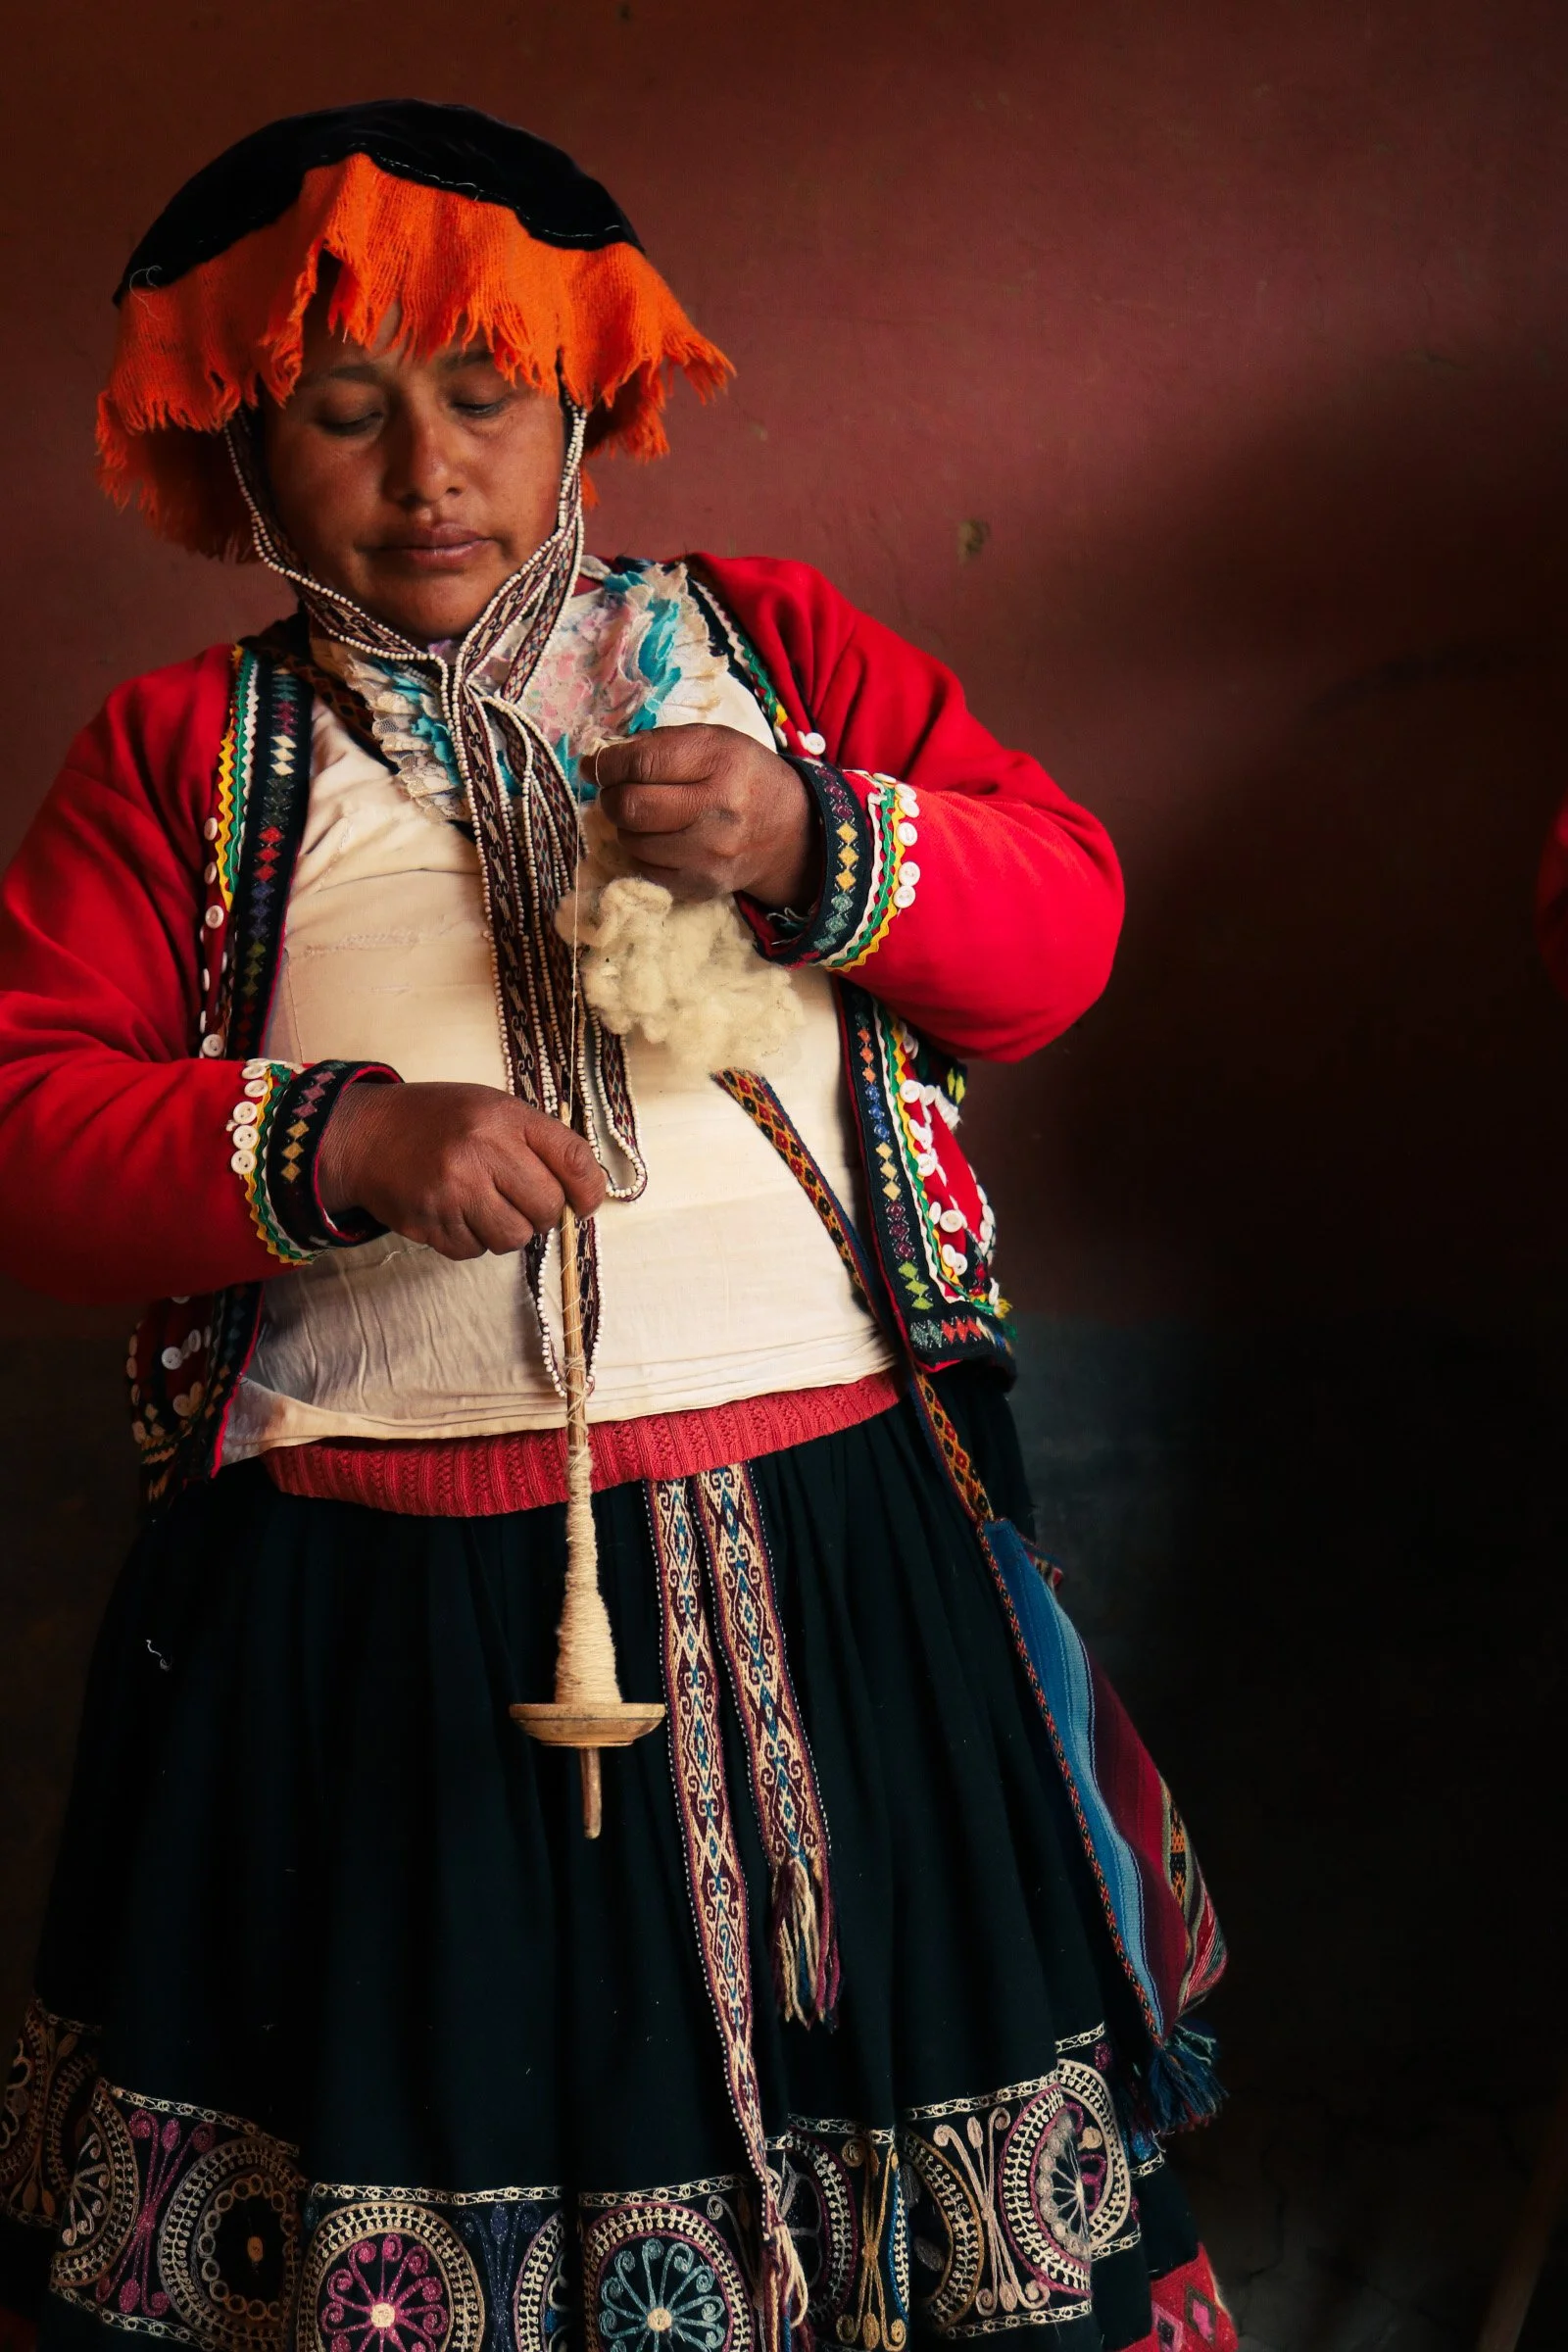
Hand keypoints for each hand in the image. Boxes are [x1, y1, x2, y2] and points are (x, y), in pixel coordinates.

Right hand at [317, 1082, 605, 1258]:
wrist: (366, 1136)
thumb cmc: (439, 1122)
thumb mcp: (493, 1109)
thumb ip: (538, 1143)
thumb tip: (583, 1195)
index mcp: (503, 1117)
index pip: (572, 1159)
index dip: (589, 1189)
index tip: (585, 1202)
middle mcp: (480, 1152)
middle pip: (547, 1208)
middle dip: (544, 1213)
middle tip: (522, 1200)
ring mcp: (453, 1191)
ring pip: (513, 1238)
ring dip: (509, 1230)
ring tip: (487, 1206)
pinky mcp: (430, 1222)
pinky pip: (475, 1251)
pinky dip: (473, 1240)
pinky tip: (457, 1214)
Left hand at [592, 725, 821, 908]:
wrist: (788, 832)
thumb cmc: (741, 776)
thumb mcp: (712, 742)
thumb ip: (656, 745)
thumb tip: (596, 762)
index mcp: (719, 761)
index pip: (641, 764)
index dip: (607, 764)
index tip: (599, 764)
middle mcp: (716, 809)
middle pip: (631, 806)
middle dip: (611, 797)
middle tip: (616, 791)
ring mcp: (708, 854)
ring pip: (632, 841)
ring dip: (626, 827)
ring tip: (643, 816)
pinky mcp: (700, 884)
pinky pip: (644, 870)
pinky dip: (642, 853)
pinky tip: (658, 840)